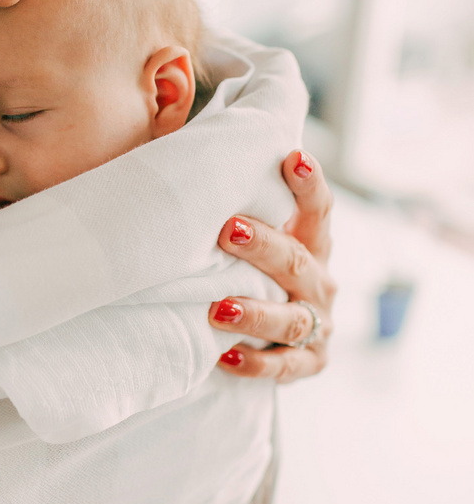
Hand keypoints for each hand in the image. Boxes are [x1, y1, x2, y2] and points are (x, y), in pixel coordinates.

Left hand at [209, 150, 335, 382]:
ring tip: (219, 308)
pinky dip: (256, 364)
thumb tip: (185, 135)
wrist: (270, 339)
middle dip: (264, 246)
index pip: (317, 209)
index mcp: (311, 243)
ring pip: (291, 319)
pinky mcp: (308, 364)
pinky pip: (284, 368)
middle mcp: (319, 281)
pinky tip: (224, 356)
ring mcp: (316, 324)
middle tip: (227, 230)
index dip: (308, 184)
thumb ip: (228, 198)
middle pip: (298, 261)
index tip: (291, 156)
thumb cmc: (244, 269)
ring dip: (256, 313)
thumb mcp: (245, 236)